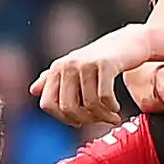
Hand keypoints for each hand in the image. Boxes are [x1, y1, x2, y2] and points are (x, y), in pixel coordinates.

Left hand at [29, 32, 152, 126]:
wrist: (129, 41)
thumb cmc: (100, 59)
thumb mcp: (74, 67)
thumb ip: (52, 79)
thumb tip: (33, 90)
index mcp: (56, 68)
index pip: (48, 104)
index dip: (63, 118)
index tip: (80, 121)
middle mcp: (67, 65)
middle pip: (68, 107)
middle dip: (85, 120)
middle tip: (99, 121)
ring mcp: (85, 63)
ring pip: (89, 104)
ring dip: (103, 116)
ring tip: (112, 117)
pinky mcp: (105, 64)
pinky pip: (104, 97)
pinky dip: (111, 108)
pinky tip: (117, 108)